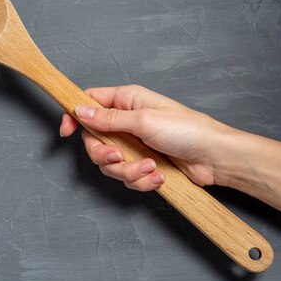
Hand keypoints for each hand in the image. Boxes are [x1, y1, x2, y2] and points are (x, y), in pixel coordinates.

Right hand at [59, 85, 234, 190]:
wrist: (215, 158)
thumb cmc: (188, 130)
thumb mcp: (144, 120)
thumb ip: (109, 118)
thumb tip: (80, 111)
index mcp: (127, 101)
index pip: (89, 103)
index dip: (75, 116)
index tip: (66, 132)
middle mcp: (128, 121)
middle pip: (95, 140)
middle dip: (105, 155)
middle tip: (118, 158)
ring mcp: (135, 144)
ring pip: (111, 163)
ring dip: (129, 171)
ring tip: (151, 168)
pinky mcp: (144, 164)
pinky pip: (127, 177)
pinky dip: (141, 180)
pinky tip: (158, 176)